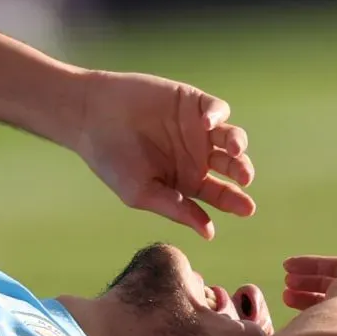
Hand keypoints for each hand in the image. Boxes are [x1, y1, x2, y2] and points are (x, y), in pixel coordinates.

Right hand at [69, 71, 254, 238]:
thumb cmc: (111, 159)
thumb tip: (209, 233)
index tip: (247, 208)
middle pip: (231, 166)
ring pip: (231, 138)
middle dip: (241, 172)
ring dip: (238, 145)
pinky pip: (217, 109)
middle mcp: (196, 155)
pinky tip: (206, 124)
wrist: (89, 117)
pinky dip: (217, 115)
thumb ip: (175, 209)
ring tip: (234, 151)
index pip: (219, 193)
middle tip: (244, 179)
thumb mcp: (141, 191)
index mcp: (186, 180)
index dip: (235, 200)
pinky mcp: (191, 102)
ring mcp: (196, 128)